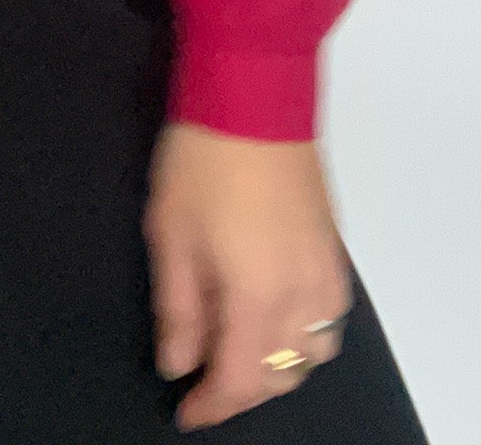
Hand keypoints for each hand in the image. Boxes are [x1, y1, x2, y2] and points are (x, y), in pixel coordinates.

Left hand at [144, 121, 351, 430]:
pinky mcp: (334, 247)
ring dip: (277, 363)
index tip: (184, 412)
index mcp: (260, 298)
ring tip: (235, 345)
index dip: (211, 405)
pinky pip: (328, 317)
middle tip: (202, 377)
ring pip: (314, 351)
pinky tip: (270, 313)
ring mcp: (326, 271)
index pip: (241, 380)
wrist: (255, 91)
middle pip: (282, 375)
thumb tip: (177, 362)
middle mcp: (304, 296)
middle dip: (243, 387)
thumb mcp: (171, 232)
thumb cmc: (201, 160)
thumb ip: (177, 306)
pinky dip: (302, 333)